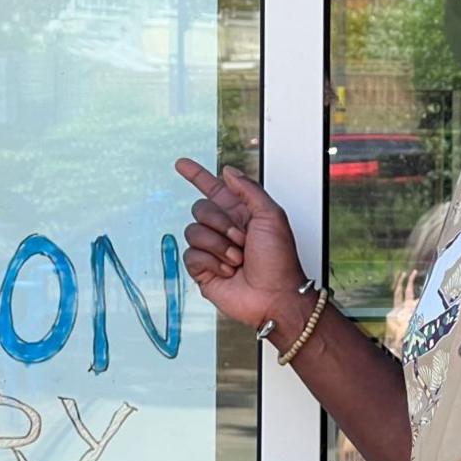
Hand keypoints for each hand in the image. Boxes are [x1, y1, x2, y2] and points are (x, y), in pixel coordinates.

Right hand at [175, 158, 308, 330]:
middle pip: (200, 208)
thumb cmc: (280, 261)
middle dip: (220, 223)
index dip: (197, 175)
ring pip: (193, 232)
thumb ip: (249, 190)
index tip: (181, 164)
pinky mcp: (202, 270)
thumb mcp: (272, 216)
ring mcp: (212, 250)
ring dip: (219, 246)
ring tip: (238, 259)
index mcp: (241, 214)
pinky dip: (212, 262)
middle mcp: (224, 230)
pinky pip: (191, 255)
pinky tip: (228, 271)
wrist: (275, 296)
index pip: (213, 189)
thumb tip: (228, 171)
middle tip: (242, 240)